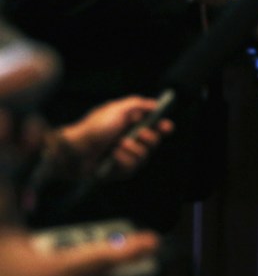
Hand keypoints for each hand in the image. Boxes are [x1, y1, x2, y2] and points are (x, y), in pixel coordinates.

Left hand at [58, 96, 174, 177]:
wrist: (74, 150)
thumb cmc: (93, 127)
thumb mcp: (116, 109)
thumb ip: (138, 104)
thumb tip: (155, 105)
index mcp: (130, 124)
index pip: (154, 126)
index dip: (163, 127)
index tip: (166, 127)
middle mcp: (129, 140)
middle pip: (154, 142)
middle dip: (148, 138)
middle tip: (138, 134)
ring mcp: (124, 156)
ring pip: (144, 156)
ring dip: (133, 149)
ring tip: (118, 145)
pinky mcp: (119, 171)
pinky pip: (132, 167)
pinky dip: (123, 160)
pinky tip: (113, 156)